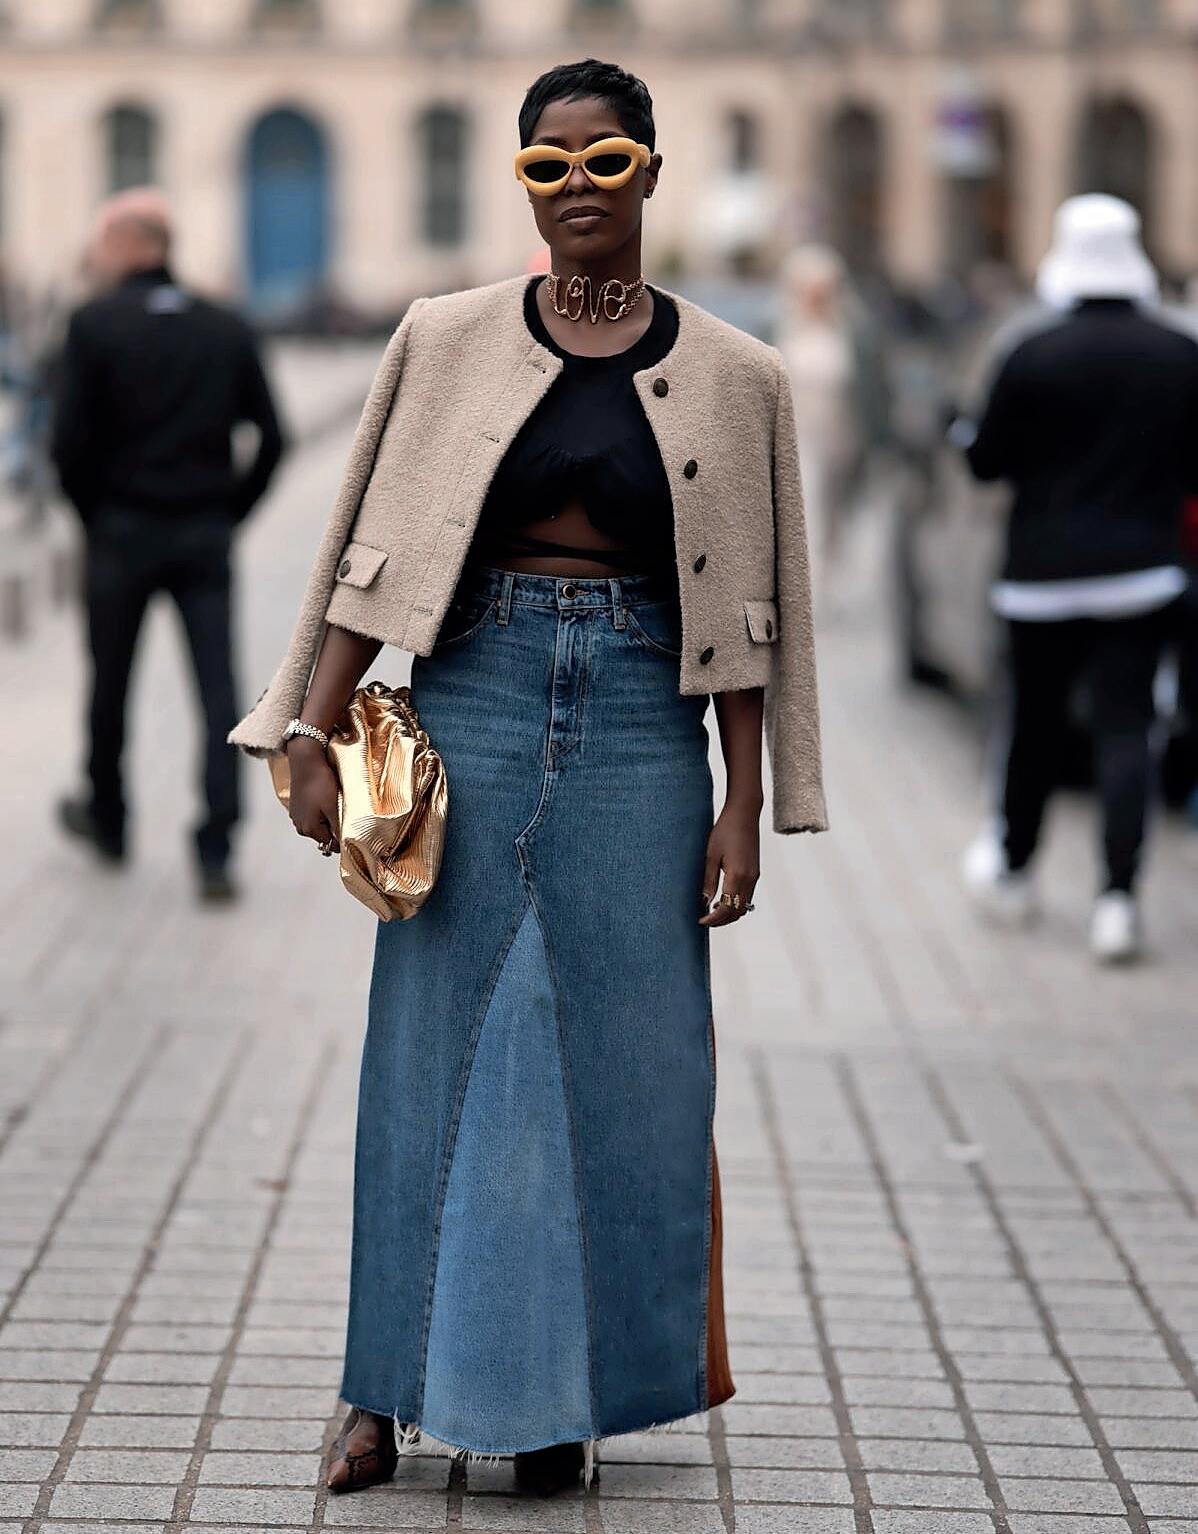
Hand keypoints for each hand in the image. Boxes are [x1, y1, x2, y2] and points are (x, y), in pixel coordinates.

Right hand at [285, 737, 340, 853]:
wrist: (306, 760)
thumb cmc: (321, 783)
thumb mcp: (334, 807)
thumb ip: (338, 828)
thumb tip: (343, 844)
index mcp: (309, 829)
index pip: (332, 844)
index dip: (343, 836)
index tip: (351, 824)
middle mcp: (300, 826)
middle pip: (324, 835)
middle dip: (335, 826)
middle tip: (342, 809)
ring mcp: (296, 816)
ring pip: (319, 824)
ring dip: (327, 818)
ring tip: (333, 802)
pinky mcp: (296, 806)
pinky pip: (312, 814)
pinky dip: (319, 810)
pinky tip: (323, 797)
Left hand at [700, 800, 760, 926]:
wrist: (744, 814)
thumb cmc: (724, 830)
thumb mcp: (710, 855)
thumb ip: (708, 880)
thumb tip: (704, 902)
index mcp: (737, 875)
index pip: (726, 908)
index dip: (713, 919)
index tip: (700, 921)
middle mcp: (750, 878)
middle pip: (737, 912)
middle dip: (721, 921)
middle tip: (704, 920)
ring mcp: (755, 876)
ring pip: (744, 906)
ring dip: (729, 914)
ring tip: (712, 912)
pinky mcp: (755, 873)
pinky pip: (747, 897)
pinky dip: (736, 904)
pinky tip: (722, 899)